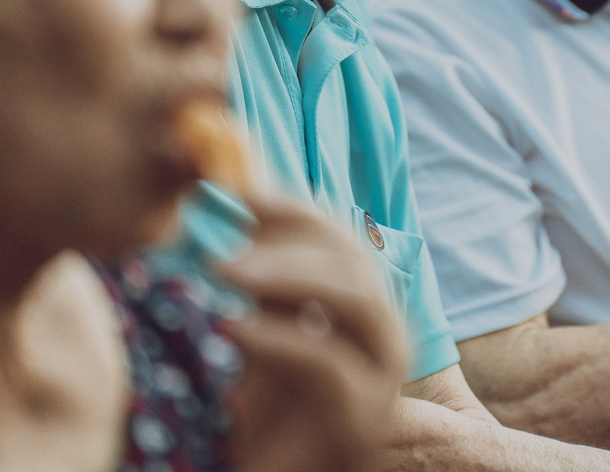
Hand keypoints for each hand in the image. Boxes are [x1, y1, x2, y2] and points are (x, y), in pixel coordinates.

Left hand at [220, 196, 407, 471]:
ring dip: (291, 275)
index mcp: (364, 305)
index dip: (297, 210)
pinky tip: (234, 327)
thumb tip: (237, 202)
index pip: (343, 239)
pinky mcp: (365, 416)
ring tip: (225, 270)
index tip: (240, 193)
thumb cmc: (272, 408)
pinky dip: (280, 338)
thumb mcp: (265, 330)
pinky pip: (328, 362)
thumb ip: (266, 280)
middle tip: (225, 240)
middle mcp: (384, 332)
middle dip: (293, 240)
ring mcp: (383, 374)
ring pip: (359, 301)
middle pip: (356, 262)